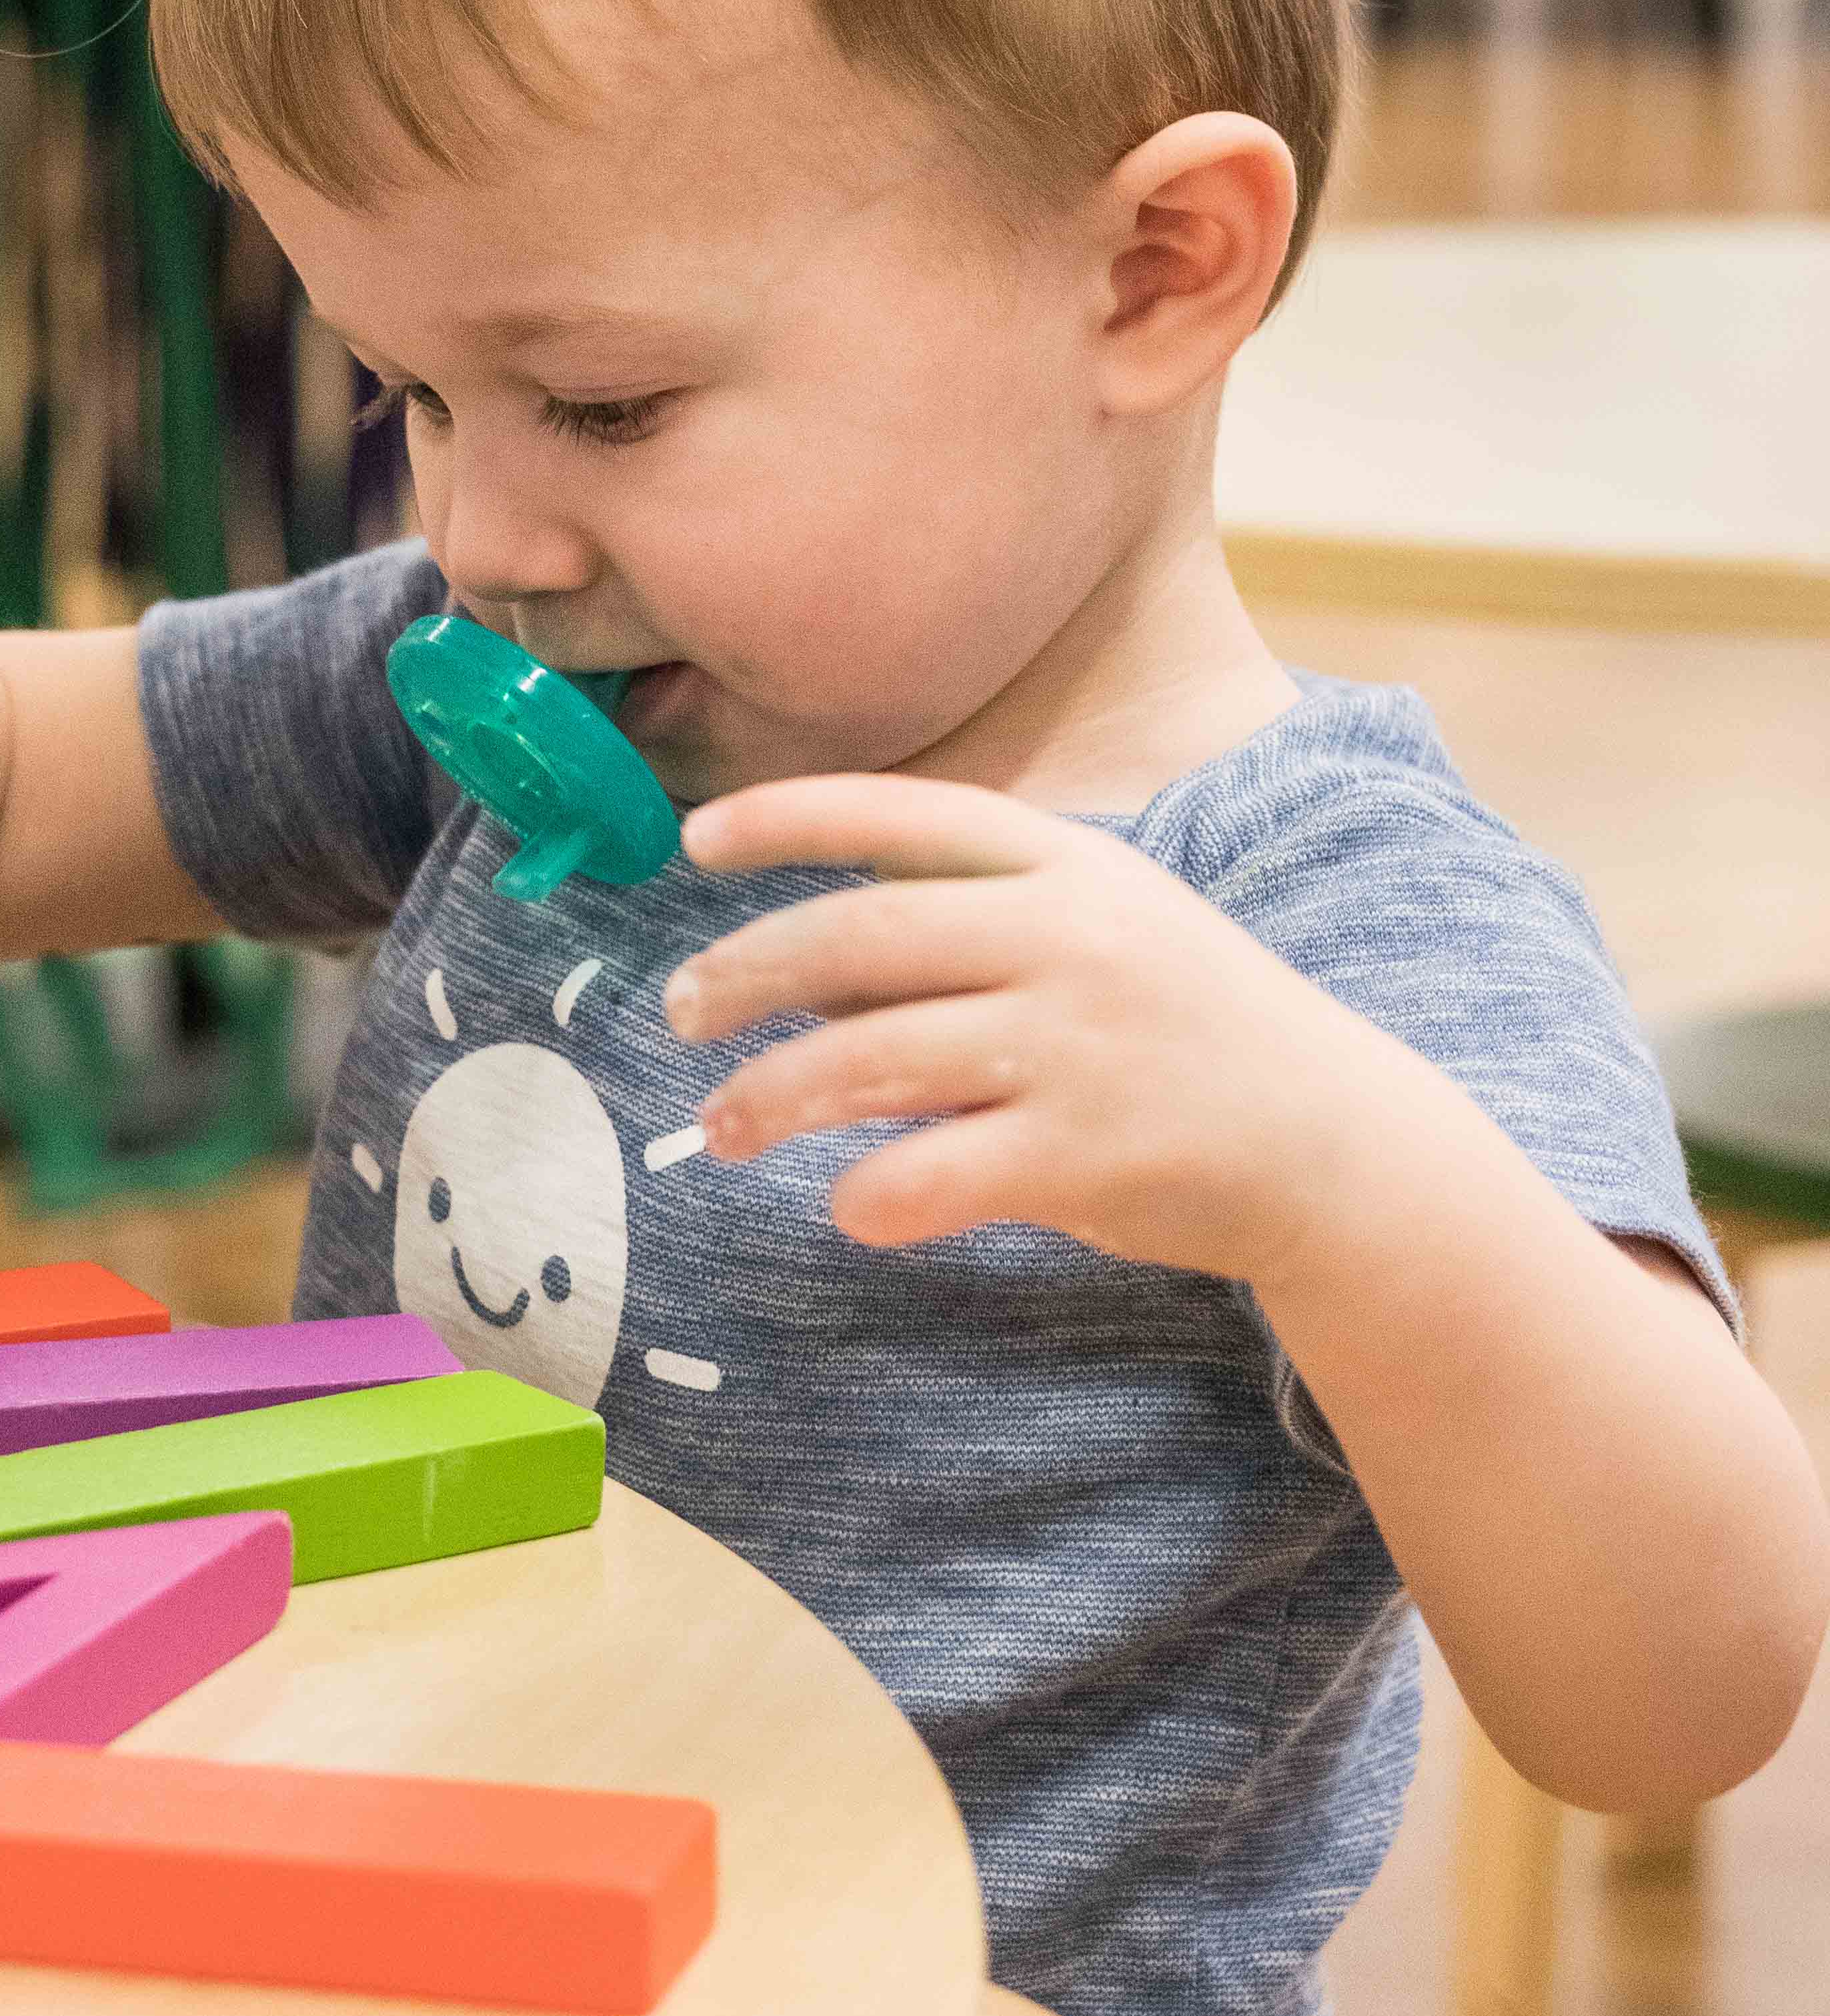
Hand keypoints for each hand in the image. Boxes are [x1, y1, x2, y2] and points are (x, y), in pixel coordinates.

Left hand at [662, 771, 1405, 1281]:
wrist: (1336, 1142)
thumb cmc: (1187, 1028)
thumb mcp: (1099, 931)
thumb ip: (968, 929)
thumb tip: (803, 957)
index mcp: (1069, 864)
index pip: (902, 813)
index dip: (788, 816)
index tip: (694, 838)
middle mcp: (1070, 936)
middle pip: (860, 935)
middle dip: (746, 971)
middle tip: (679, 1012)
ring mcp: (1079, 1044)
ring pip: (870, 1059)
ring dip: (771, 1095)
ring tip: (723, 1127)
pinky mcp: (1085, 1153)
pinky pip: (932, 1172)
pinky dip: (868, 1193)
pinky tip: (846, 1203)